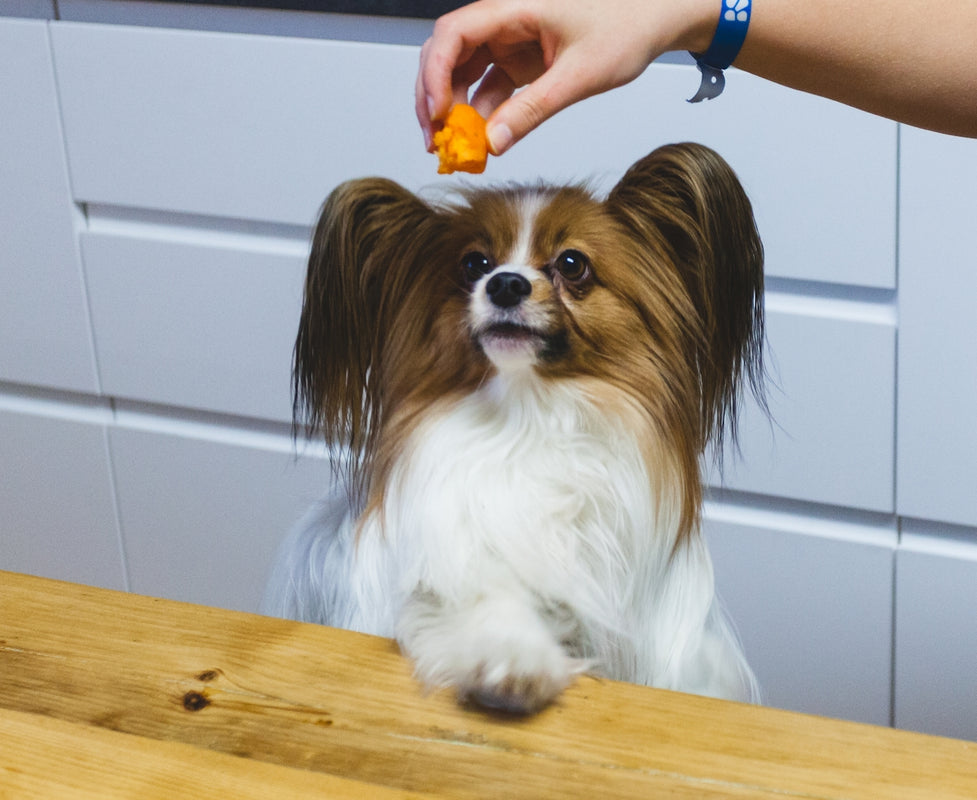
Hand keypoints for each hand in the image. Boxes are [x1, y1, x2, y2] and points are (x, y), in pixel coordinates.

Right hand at [416, 0, 715, 155]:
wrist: (654, 17)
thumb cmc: (626, 25)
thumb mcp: (579, 75)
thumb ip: (534, 109)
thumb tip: (494, 142)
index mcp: (515, 7)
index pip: (453, 34)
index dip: (435, 74)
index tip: (436, 113)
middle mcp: (504, 20)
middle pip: (447, 54)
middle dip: (433, 97)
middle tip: (436, 140)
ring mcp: (509, 40)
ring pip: (462, 73)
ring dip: (454, 110)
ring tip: (455, 149)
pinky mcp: (519, 60)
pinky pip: (487, 87)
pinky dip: (480, 114)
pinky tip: (481, 142)